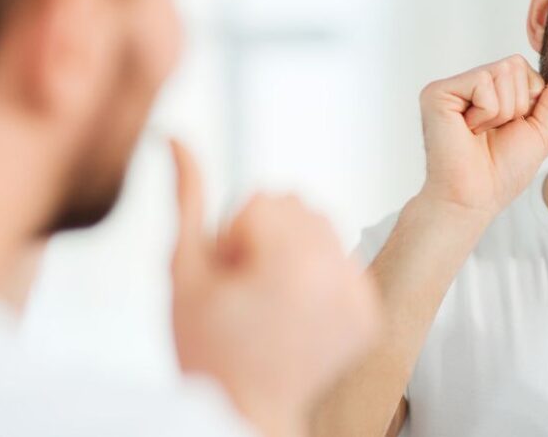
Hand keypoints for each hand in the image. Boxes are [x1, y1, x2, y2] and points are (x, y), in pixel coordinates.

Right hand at [168, 140, 378, 436]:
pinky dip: (319, 276)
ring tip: (270, 300)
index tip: (229, 279)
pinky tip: (295, 312)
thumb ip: (187, 198)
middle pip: (297, 205)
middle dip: (266, 237)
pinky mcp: (370, 313)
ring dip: (293, 251)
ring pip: (322, 227)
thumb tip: (177, 139)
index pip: (263, 199)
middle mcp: (336, 275)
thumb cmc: (206, 350)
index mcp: (292, 262)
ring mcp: (359, 296)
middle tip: (248, 289)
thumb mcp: (183, 270)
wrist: (245, 412)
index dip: (232, 236)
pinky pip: (344, 259)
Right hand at [416, 54, 547, 218]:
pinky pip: (483, 83)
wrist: (476, 198)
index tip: (508, 129)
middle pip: (514, 65)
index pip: (523, 67)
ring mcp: (451, 87)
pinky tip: (468, 131)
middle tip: (492, 132)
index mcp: (488, 90)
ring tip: (480, 133)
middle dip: (516, 105)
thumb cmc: (502, 171)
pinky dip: (486, 113)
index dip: (528, 101)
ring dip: (502, 112)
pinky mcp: (437, 92)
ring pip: (501, 72)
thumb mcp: (539, 128)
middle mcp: (467, 83)